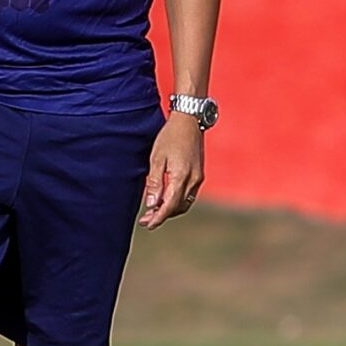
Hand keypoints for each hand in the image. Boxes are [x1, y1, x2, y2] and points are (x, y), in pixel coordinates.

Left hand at [141, 112, 204, 228]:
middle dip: (162, 216)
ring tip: (153, 212)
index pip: (169, 205)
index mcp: (182, 176)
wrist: (190, 120)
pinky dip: (177, 201)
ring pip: (185, 203)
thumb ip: (155, 182)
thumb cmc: (170, 136)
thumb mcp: (157, 158)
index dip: (158, 218)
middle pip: (178, 207)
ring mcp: (198, 178)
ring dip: (170, 210)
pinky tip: (165, 199)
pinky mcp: (199, 174)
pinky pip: (189, 195)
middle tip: (146, 220)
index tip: (147, 224)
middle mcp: (193, 180)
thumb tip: (151, 204)